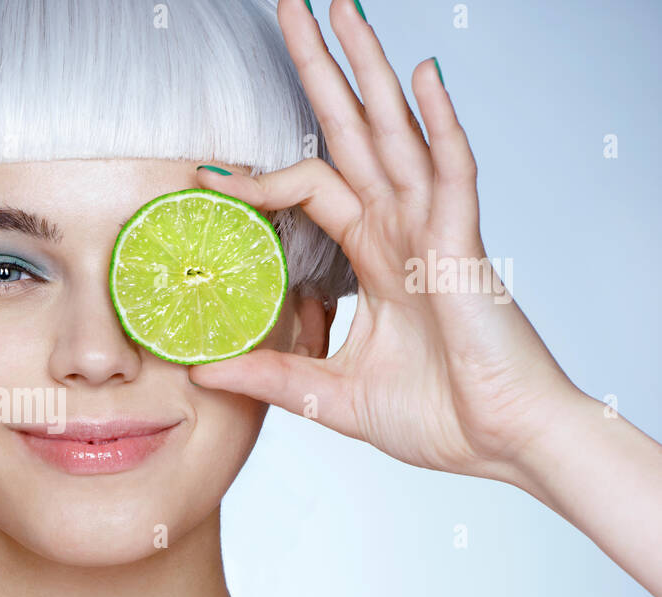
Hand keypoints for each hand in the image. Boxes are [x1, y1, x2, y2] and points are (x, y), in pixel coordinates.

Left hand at [188, 0, 580, 487]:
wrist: (502, 444)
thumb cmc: (440, 418)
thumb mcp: (330, 396)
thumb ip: (271, 375)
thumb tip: (204, 370)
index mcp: (375, 258)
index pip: (311, 189)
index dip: (260, 175)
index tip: (207, 171)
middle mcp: (402, 230)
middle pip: (352, 132)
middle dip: (321, 70)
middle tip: (289, 9)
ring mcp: (434, 232)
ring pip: (395, 133)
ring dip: (368, 70)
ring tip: (340, 9)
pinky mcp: (464, 248)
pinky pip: (453, 172)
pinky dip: (439, 123)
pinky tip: (421, 76)